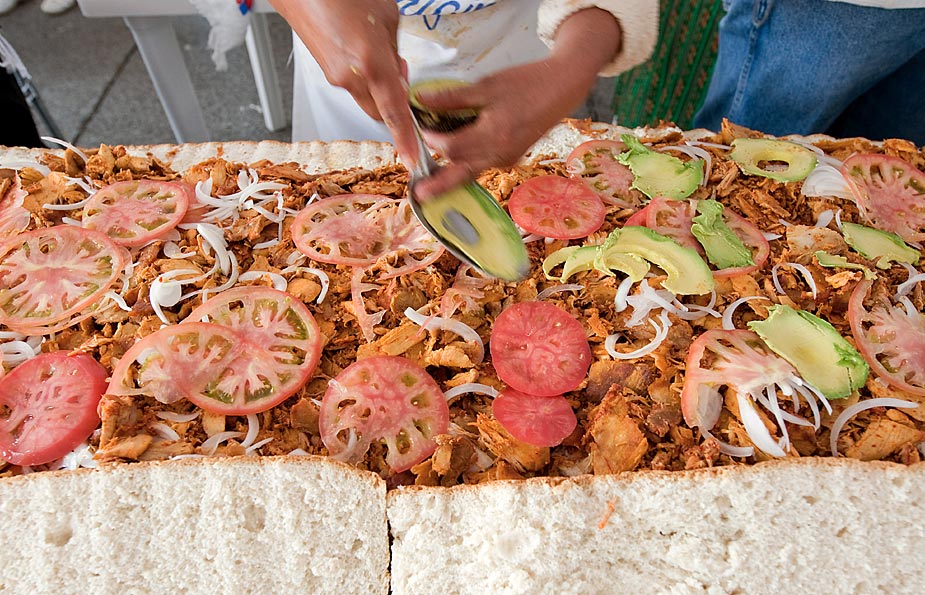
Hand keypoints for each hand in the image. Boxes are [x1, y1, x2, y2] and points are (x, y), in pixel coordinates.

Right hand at [269, 0, 418, 165]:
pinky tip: (360, 47)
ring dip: (377, 84)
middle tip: (399, 74)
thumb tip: (396, 68)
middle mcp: (352, 77)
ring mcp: (335, 76)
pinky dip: (362, 74)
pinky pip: (352, 83)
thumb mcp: (387, 16)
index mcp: (372, 63)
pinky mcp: (325, 70)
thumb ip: (395, 49)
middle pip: (380, 111)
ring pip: (366, 97)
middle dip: (393, 102)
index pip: (394, 112)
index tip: (413, 158)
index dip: (406, 138)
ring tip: (376, 49)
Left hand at [412, 8, 621, 198]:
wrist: (562, 89)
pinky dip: (467, 166)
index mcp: (494, 136)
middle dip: (439, 184)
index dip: (432, 140)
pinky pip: (483, 166)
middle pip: (462, 173)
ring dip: (451, 178)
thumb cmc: (526, 83)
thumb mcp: (487, 86)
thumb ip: (452, 98)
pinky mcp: (511, 157)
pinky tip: (454, 163)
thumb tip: (420, 99)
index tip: (419, 129)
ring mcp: (507, 159)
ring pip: (473, 173)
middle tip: (418, 195)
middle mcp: (501, 154)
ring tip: (431, 185)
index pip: (453, 148)